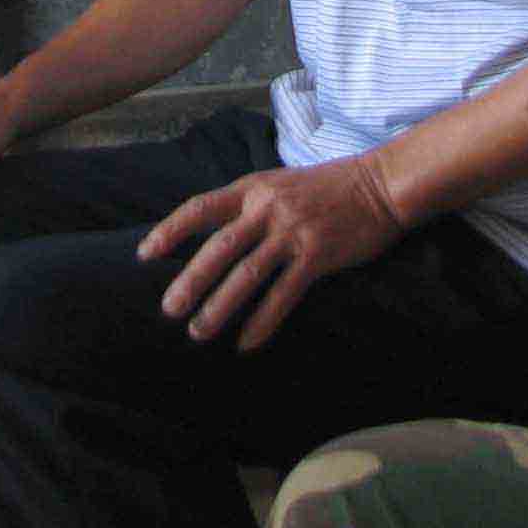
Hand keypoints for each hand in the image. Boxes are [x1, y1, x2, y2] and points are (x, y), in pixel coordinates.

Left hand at [139, 154, 407, 350]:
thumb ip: (251, 206)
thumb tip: (216, 234)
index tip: (146, 254)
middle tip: (169, 310)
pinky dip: (262, 321)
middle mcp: (267, 208)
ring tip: (199, 333)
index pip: (200, 208)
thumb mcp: (281, 184)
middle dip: (190, 281)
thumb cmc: (330, 187)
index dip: (170, 231)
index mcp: (253, 188)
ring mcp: (292, 231)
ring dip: (219, 307)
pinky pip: (283, 294)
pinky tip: (246, 343)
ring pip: (245, 275)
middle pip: (217, 248)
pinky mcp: (317, 254)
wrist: (381, 185)